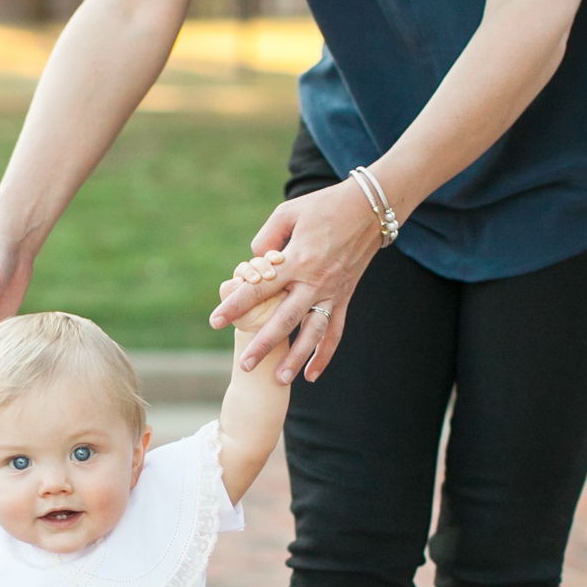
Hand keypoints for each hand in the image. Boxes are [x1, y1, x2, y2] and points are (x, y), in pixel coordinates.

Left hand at [209, 178, 382, 383]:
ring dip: (296, 359)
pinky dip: (324, 355)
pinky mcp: (345, 298)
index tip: (215, 321)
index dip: (235, 304)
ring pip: (312, 334)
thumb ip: (265, 237)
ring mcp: (332, 293)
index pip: (259, 288)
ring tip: (278, 380)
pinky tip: (312, 375)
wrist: (371, 209)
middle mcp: (314, 281)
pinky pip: (335, 332)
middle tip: (244, 365)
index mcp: (296, 259)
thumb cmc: (325, 206)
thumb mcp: (289, 212)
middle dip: (263, 345)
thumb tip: (252, 262)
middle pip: (284, 320)